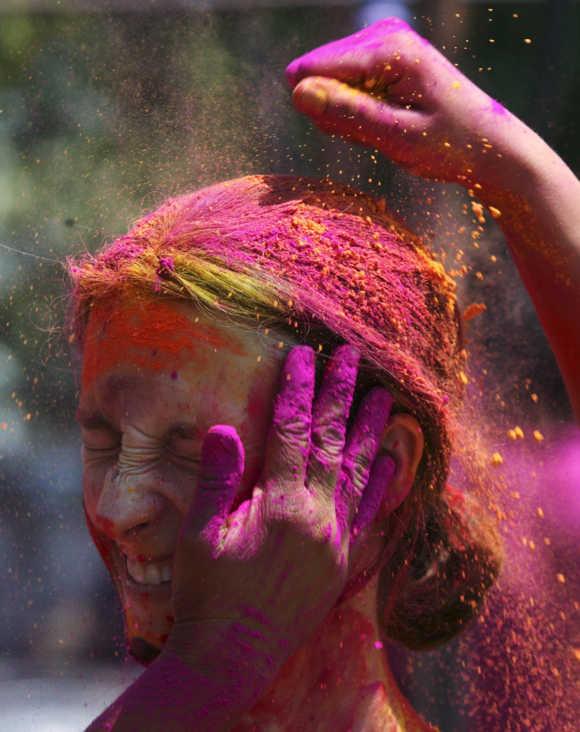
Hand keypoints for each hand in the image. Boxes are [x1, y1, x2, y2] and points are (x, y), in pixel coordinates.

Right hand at [163, 344, 394, 697]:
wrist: (231, 658)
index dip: (297, 390)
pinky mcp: (343, 562)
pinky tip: (394, 459)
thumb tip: (224, 427)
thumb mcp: (199, 535)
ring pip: (357, 472)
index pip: (291, 433)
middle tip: (351, 356)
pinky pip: (369, 514)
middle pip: (330, 442)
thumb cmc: (207, 596)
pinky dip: (382, 484)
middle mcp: (317, 518)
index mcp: (279, 506)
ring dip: (370, 430)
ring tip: (384, 396)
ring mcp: (336, 540)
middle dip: (340, 395)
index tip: (303, 354)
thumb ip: (215, 479)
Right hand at [286, 17, 538, 191]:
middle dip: (337, 113)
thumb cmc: (452, 145)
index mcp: (390, 50)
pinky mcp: (384, 56)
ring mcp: (384, 42)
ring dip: (349, 116)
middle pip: (319, 75)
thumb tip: (297, 92)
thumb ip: (348, 114)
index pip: (315, 70)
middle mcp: (384, 34)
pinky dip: (360, 112)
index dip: (325, 113)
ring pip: (330, 83)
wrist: (491, 146)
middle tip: (381, 134)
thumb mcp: (398, 138)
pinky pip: (346, 86)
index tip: (361, 134)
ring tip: (389, 129)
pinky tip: (389, 122)